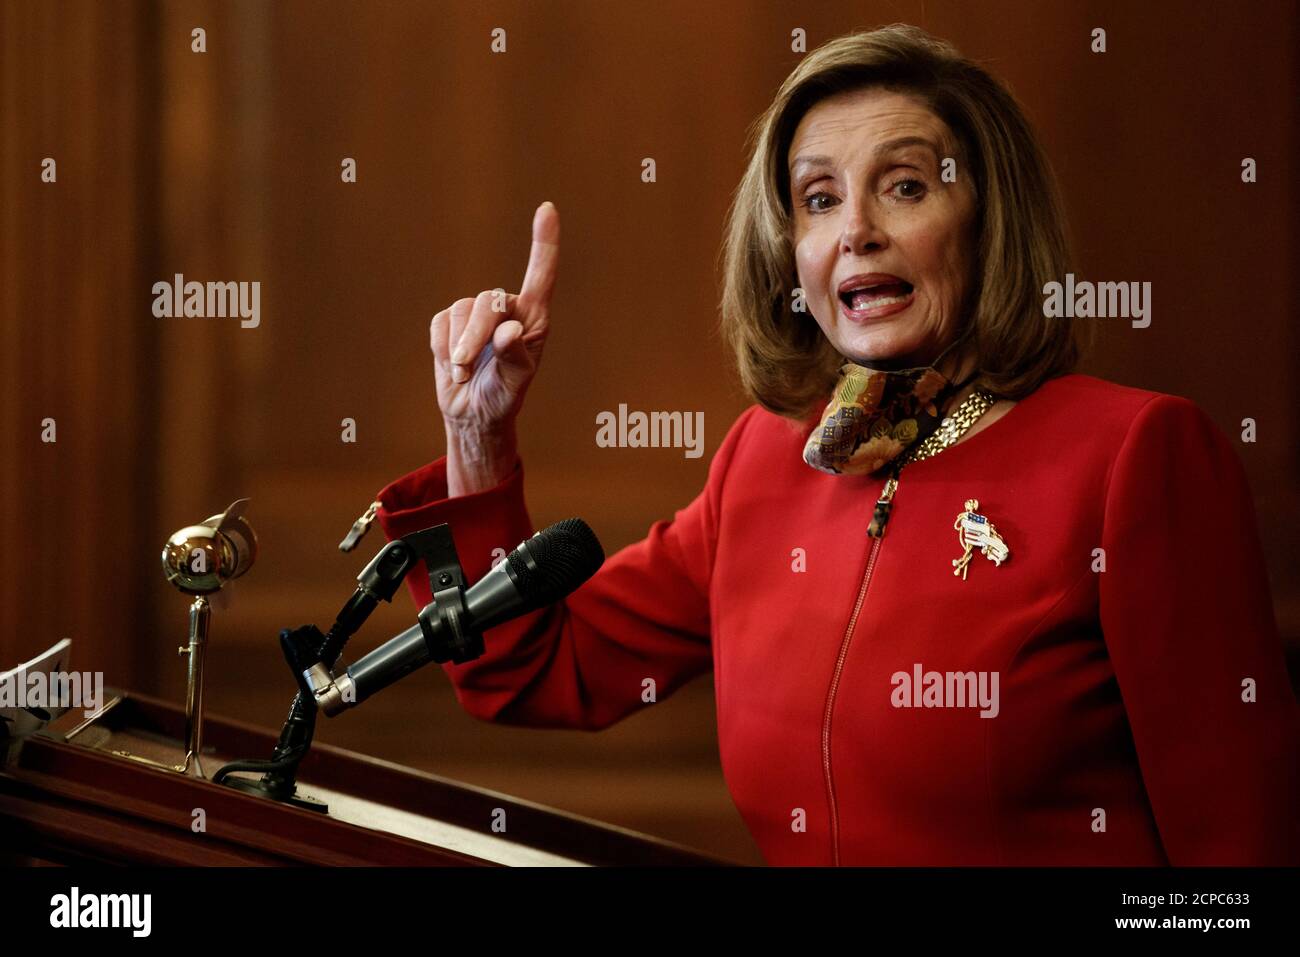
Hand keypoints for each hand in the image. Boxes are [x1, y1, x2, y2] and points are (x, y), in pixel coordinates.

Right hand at [430, 202, 558, 492]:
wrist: (473, 413)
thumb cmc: (503, 397)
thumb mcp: (514, 382)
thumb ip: (514, 357)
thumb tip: (508, 331)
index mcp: (533, 319)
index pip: (540, 276)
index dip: (544, 242)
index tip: (547, 208)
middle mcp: (508, 310)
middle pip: (489, 301)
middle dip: (474, 335)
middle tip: (466, 368)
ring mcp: (477, 314)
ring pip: (461, 311)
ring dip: (458, 348)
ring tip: (464, 374)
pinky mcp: (450, 322)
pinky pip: (441, 324)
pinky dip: (442, 348)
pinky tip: (453, 366)